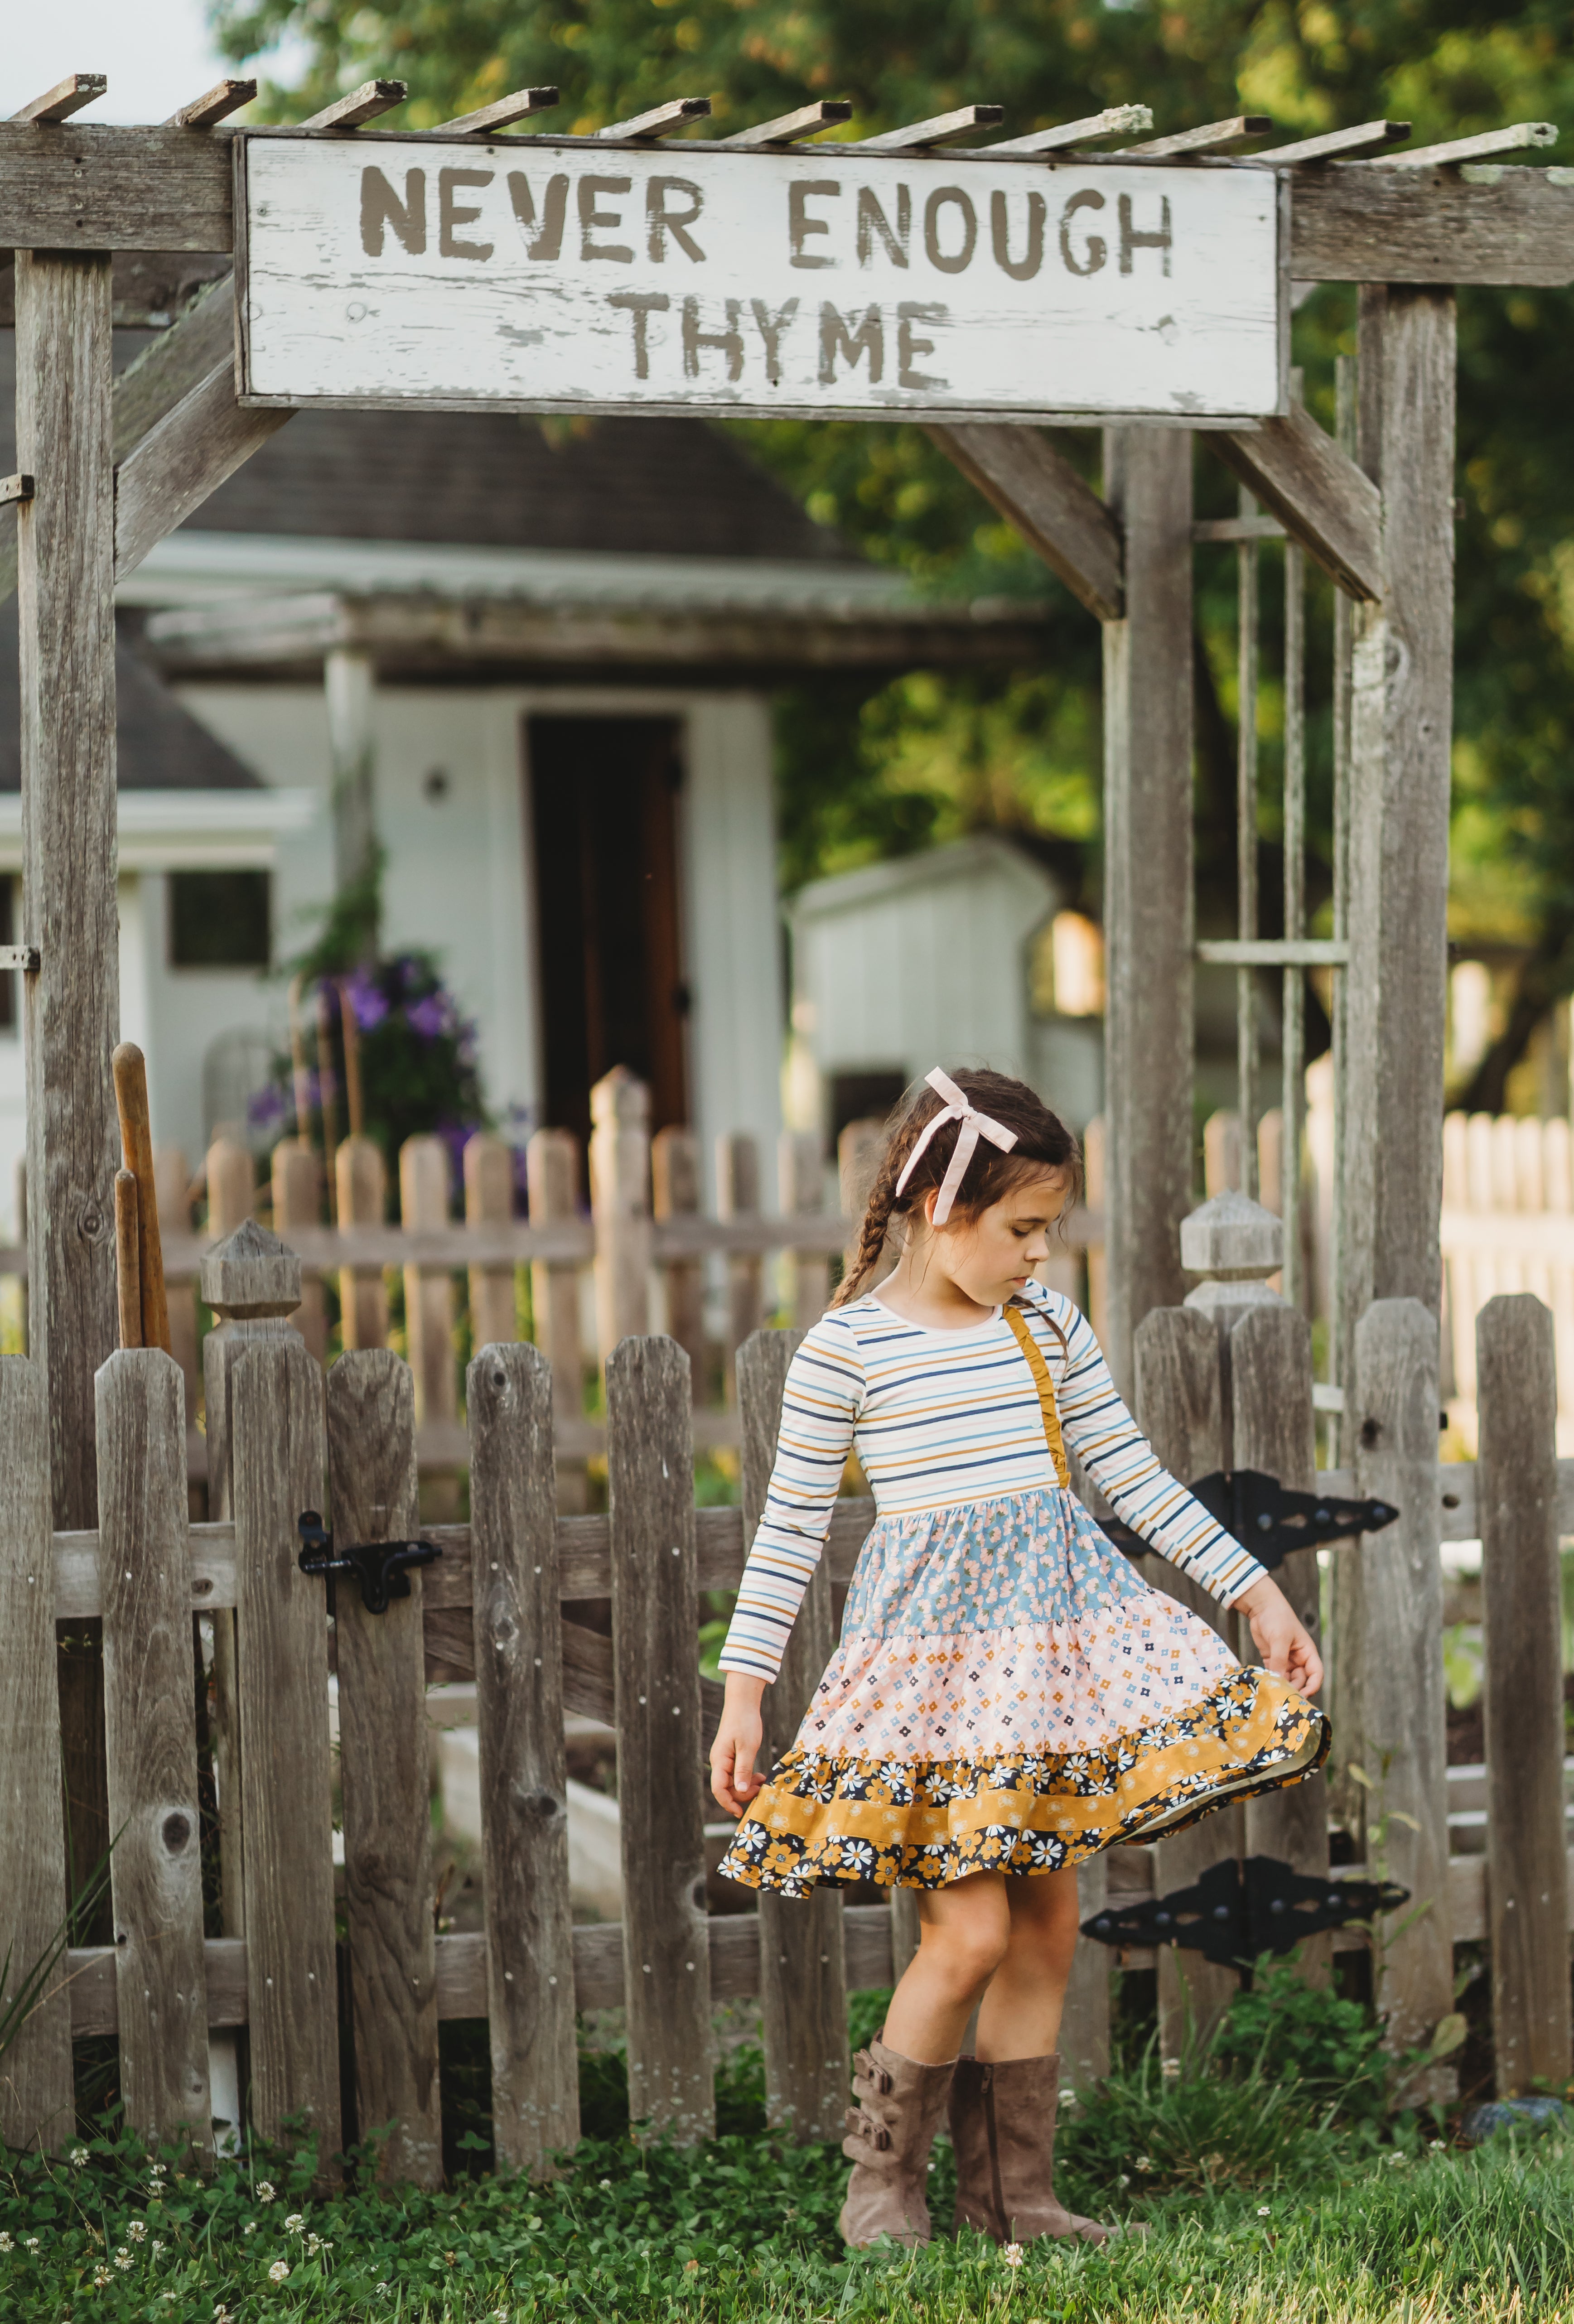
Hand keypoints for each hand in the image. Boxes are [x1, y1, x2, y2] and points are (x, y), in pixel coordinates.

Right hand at [710, 1672, 767, 1816]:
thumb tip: (741, 1790)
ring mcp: (724, 1759)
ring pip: (732, 1782)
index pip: (718, 1789)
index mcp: (720, 1761)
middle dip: (743, 1794)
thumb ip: (743, 1770)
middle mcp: (719, 1762)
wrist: (743, 1702)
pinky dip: (747, 1778)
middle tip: (761, 1789)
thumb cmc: (745, 1722)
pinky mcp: (731, 1756)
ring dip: (747, 1786)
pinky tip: (759, 1775)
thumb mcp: (747, 1747)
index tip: (740, 1812)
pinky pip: (736, 1774)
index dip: (728, 1803)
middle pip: (726, 1788)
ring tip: (762, 1781)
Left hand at [1235, 1576, 1323, 1697]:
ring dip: (1281, 1686)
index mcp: (1307, 1653)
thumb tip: (1278, 1680)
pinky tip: (1264, 1685)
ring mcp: (1285, 1660)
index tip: (1303, 1696)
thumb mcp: (1280, 1638)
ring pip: (1287, 1680)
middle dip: (1294, 1689)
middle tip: (1283, 1698)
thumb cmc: (1277, 1618)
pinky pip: (1274, 1674)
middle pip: (1301, 1680)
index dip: (1312, 1687)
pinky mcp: (1272, 1660)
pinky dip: (1271, 1680)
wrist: (1261, 1607)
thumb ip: (1280, 1660)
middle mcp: (1298, 1659)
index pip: (1316, 1674)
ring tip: (1273, 1693)